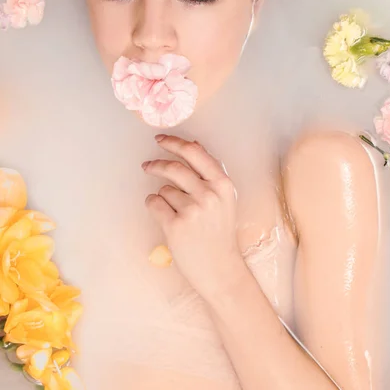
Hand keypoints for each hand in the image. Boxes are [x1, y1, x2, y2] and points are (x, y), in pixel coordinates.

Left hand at [143, 135, 245, 300]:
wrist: (219, 268)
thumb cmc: (220, 231)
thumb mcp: (224, 198)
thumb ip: (210, 171)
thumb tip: (194, 143)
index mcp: (223, 184)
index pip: (194, 152)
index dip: (174, 142)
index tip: (160, 139)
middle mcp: (209, 195)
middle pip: (175, 167)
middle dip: (157, 164)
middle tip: (147, 165)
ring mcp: (192, 210)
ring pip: (164, 188)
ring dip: (162, 195)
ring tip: (174, 211)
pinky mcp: (176, 225)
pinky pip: (154, 203)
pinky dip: (154, 206)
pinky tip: (166, 217)